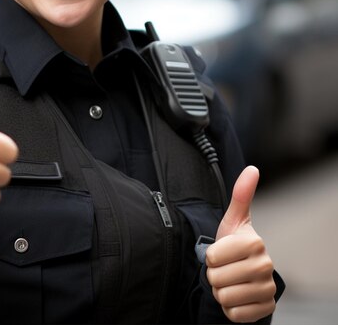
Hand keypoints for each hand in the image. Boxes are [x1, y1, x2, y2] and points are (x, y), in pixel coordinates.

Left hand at [206, 166, 276, 322]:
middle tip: (224, 269)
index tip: (221, 253)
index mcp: (255, 243)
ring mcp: (267, 290)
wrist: (247, 274)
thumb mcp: (234, 220)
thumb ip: (241, 195)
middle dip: (215, 275)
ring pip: (224, 297)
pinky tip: (237, 296)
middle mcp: (265, 266)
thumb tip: (252, 168)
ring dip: (221, 291)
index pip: (213, 257)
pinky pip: (234, 314)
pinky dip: (230, 308)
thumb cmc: (235, 244)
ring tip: (230, 280)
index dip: (211, 257)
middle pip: (217, 278)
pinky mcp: (265, 309)